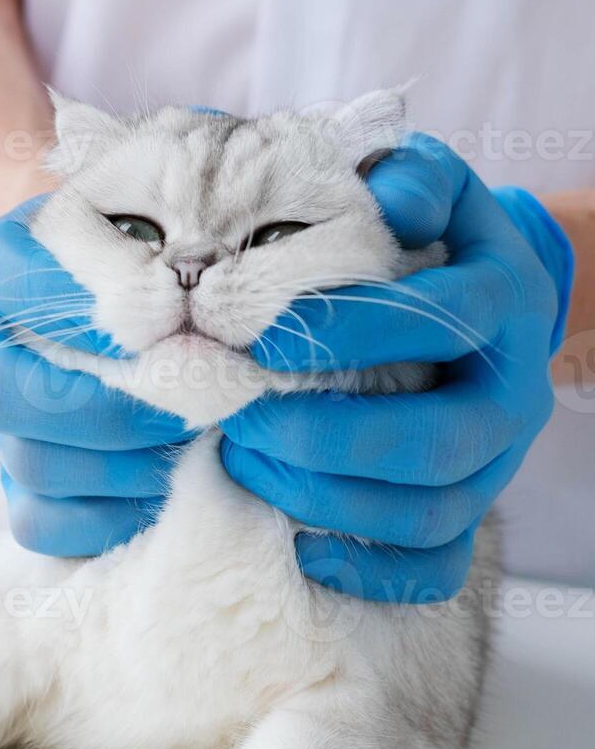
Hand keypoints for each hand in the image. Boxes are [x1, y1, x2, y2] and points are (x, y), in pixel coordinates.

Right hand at [0, 198, 193, 557]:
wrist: (214, 319)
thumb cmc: (202, 260)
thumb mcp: (196, 229)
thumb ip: (188, 254)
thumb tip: (186, 319)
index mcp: (7, 261)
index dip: (61, 297)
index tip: (159, 311)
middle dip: (103, 402)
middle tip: (192, 394)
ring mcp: (5, 426)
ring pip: (26, 461)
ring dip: (125, 458)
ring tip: (200, 434)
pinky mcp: (29, 493)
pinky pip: (41, 522)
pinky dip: (112, 513)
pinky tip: (171, 480)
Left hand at [220, 134, 574, 602]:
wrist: (495, 306)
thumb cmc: (435, 246)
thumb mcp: (437, 194)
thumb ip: (414, 179)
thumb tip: (389, 196)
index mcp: (503, 305)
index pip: (438, 322)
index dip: (349, 331)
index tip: (259, 340)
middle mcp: (511, 396)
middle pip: (433, 444)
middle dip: (324, 439)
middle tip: (238, 419)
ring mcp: (495, 466)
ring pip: (426, 513)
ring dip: (324, 500)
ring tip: (243, 466)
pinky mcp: (471, 515)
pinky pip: (434, 567)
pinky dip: (367, 569)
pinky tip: (298, 547)